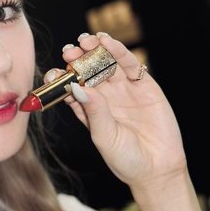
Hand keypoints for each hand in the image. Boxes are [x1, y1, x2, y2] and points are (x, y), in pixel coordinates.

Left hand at [47, 32, 186, 190]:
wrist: (156, 169)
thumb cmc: (125, 159)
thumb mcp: (104, 136)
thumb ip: (94, 111)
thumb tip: (78, 87)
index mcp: (88, 109)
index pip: (71, 88)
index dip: (61, 79)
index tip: (53, 73)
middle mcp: (104, 97)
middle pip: (88, 71)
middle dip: (78, 59)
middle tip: (69, 51)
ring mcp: (124, 90)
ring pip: (107, 64)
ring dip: (96, 50)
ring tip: (86, 40)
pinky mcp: (144, 86)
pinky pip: (130, 65)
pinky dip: (119, 52)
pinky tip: (108, 43)